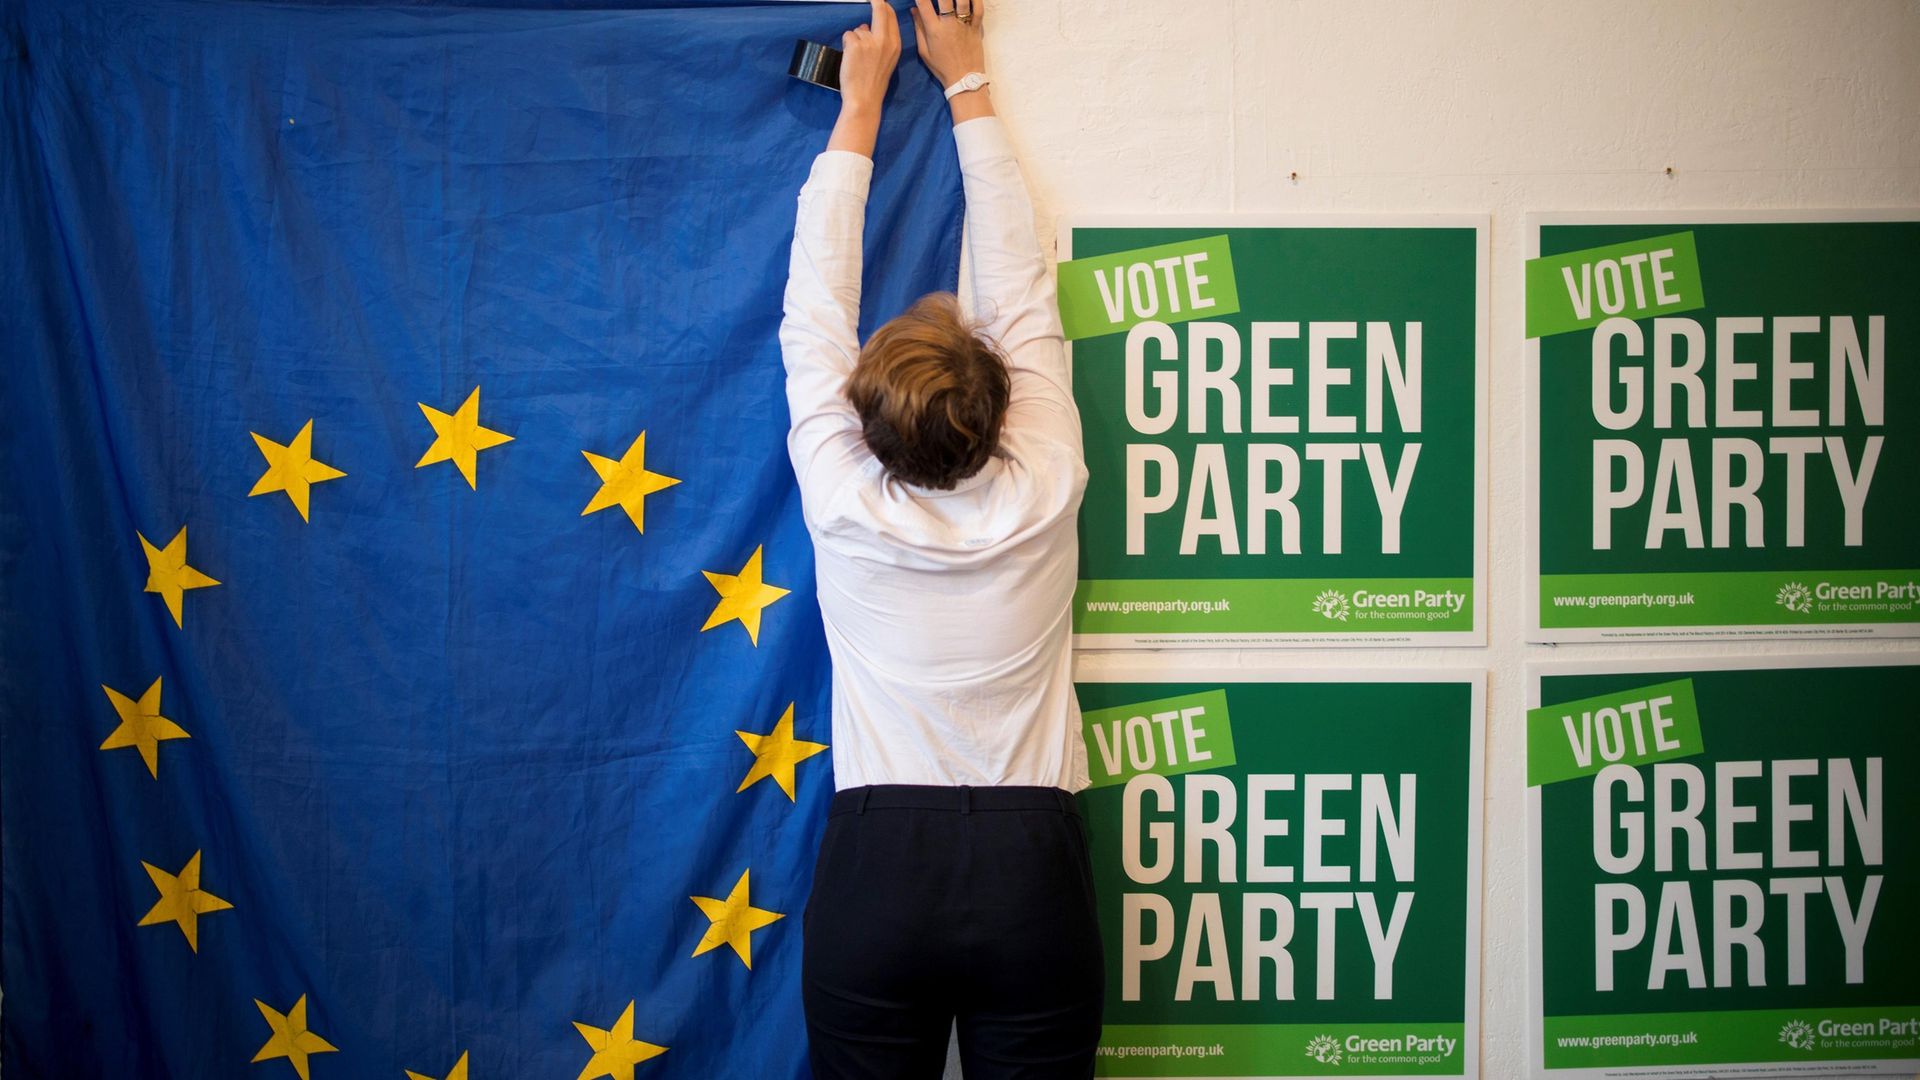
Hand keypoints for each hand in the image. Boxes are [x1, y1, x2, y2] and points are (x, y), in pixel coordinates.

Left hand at [837, 0, 901, 118]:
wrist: (865, 99)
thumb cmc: (874, 83)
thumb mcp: (886, 61)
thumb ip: (880, 42)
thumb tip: (865, 27)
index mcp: (895, 44)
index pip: (891, 16)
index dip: (884, 6)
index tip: (879, 0)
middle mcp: (885, 40)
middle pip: (880, 10)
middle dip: (875, 0)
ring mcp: (869, 41)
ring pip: (859, 29)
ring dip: (855, 39)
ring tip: (857, 59)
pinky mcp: (855, 44)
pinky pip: (848, 35)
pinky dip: (847, 44)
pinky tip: (850, 59)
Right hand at [910, 0, 984, 88]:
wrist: (964, 79)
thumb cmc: (941, 67)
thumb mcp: (924, 51)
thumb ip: (919, 29)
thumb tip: (914, 10)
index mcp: (934, 30)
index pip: (924, 5)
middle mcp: (949, 24)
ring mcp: (964, 25)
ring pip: (963, 1)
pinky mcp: (976, 28)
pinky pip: (978, 9)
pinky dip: (976, 0)